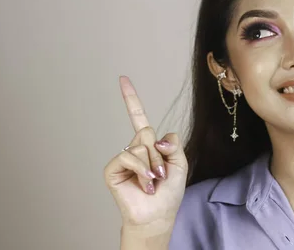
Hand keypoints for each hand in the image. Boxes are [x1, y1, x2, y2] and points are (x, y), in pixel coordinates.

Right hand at [104, 76, 187, 229]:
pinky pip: (128, 155)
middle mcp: (134, 147)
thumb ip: (173, 144)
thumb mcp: (180, 163)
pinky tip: (145, 184)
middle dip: (159, 154)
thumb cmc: (169, 192)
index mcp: (149, 144)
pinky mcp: (112, 169)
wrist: (158, 214)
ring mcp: (123, 158)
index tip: (123, 79)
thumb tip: (155, 138)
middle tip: (161, 173)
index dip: (131, 99)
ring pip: (141, 145)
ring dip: (152, 165)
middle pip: (148, 133)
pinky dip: (141, 170)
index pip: (138, 117)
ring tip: (153, 182)